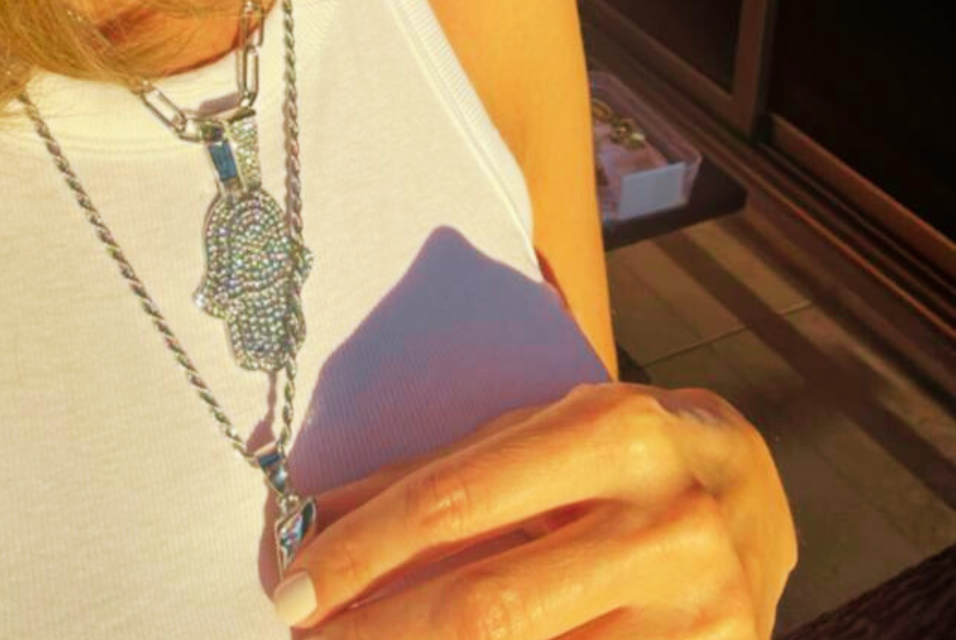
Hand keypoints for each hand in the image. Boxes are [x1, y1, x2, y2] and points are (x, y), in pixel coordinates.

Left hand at [273, 382, 797, 638]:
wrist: (760, 495)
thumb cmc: (628, 452)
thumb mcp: (543, 433)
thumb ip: (438, 475)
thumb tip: (313, 519)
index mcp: (616, 433)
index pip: (458, 500)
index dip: (362, 551)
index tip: (291, 590)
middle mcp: (668, 521)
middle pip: (486, 607)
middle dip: (375, 634)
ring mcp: (703, 615)